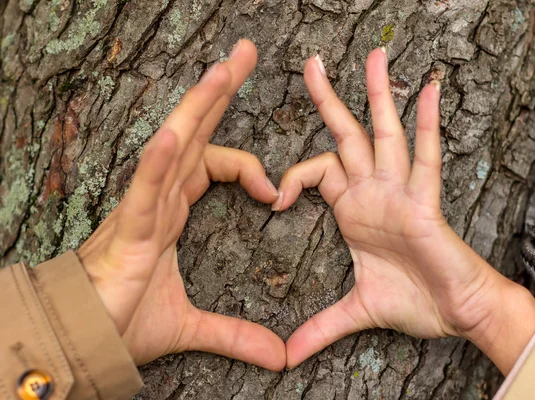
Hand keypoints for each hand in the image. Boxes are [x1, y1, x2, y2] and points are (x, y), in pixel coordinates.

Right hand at [78, 40, 285, 369]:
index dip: (248, 167)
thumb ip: (236, 333)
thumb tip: (278, 358)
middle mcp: (161, 198)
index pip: (213, 163)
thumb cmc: (127, 319)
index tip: (275, 191)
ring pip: (174, 147)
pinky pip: (144, 189)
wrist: (91, 341)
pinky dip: (158, 162)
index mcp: (174, 209)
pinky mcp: (128, 231)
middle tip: (245, 52)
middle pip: (196, 133)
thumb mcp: (193, 324)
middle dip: (220, 91)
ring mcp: (144, 209)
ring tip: (225, 68)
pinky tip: (173, 134)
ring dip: (198, 107)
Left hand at [277, 49, 534, 372]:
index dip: (292, 176)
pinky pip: (427, 158)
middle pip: (347, 136)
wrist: (455, 313)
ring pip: (386, 135)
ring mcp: (400, 193)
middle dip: (329, 100)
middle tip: (311, 62)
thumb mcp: (356, 310)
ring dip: (378, 96)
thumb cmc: (414, 301)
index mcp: (354, 210)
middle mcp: (374, 193)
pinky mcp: (425, 204)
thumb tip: (288, 356)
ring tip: (373, 55)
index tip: (273, 198)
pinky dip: (429, 125)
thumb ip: (321, 326)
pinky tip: (429, 89)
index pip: (318, 172)